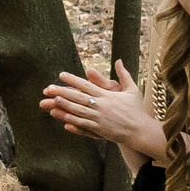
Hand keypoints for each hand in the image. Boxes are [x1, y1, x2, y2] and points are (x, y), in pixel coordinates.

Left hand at [41, 63, 164, 158]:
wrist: (141, 130)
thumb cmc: (137, 110)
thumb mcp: (132, 89)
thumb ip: (124, 74)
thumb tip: (119, 60)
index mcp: (108, 95)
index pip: (87, 85)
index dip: (74, 80)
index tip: (62, 75)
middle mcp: (102, 105)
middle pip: (79, 97)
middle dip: (63, 91)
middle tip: (48, 88)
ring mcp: (100, 118)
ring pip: (78, 110)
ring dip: (64, 105)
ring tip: (52, 100)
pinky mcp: (99, 129)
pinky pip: (82, 124)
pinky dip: (72, 120)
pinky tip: (62, 117)